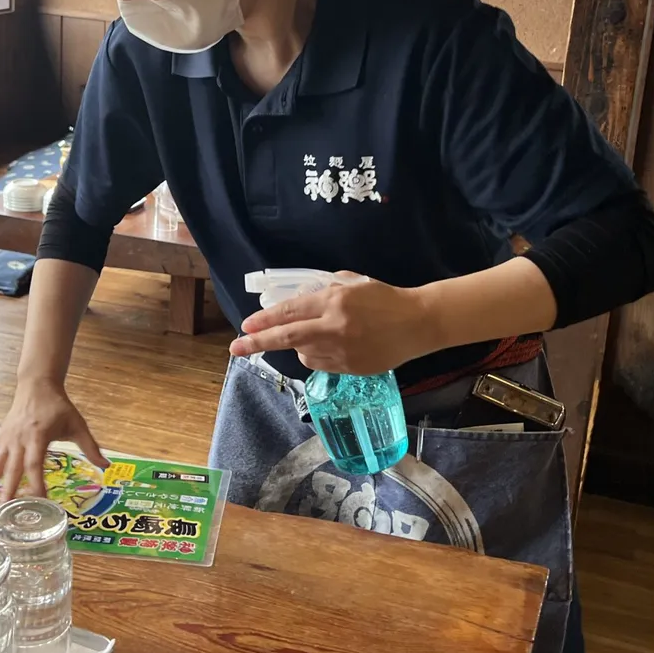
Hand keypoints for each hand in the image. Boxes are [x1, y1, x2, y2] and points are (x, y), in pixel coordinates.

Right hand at [0, 379, 108, 502]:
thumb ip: (90, 447)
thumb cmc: (59, 406)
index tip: (39, 500)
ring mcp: (6, 440)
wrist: (37, 384)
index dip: (36, 482)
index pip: (36, 464)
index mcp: (38, 437)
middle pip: (12, 469)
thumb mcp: (77, 425)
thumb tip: (107, 467)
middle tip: (4, 511)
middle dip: (8, 490)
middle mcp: (19, 440)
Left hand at [229, 272, 439, 373]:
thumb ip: (324, 289)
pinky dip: (315, 355)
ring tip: (314, 335)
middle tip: (236, 348)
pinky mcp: (350, 368)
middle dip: (257, 342)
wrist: (418, 323)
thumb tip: (297, 299)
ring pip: (303, 353)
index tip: (246, 326)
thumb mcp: (352, 283)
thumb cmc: (385, 297)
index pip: (290, 311)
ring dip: (297, 346)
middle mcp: (333, 327)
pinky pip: (320, 364)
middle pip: (287, 337)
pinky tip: (329, 345)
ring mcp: (342, 351)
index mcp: (334, 301)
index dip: (265, 319)